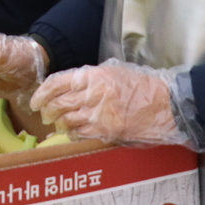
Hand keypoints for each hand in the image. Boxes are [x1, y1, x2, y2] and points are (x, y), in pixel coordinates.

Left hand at [30, 59, 189, 146]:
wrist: (168, 104)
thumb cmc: (143, 86)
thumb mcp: (113, 71)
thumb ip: (90, 78)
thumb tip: (68, 86)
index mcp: (94, 75)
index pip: (58, 83)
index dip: (42, 93)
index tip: (36, 100)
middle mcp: (95, 94)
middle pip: (59, 103)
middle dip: (47, 110)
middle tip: (43, 113)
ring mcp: (101, 115)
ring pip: (68, 120)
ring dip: (58, 123)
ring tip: (56, 123)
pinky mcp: (109, 131)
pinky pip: (82, 133)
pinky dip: (73, 133)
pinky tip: (71, 132)